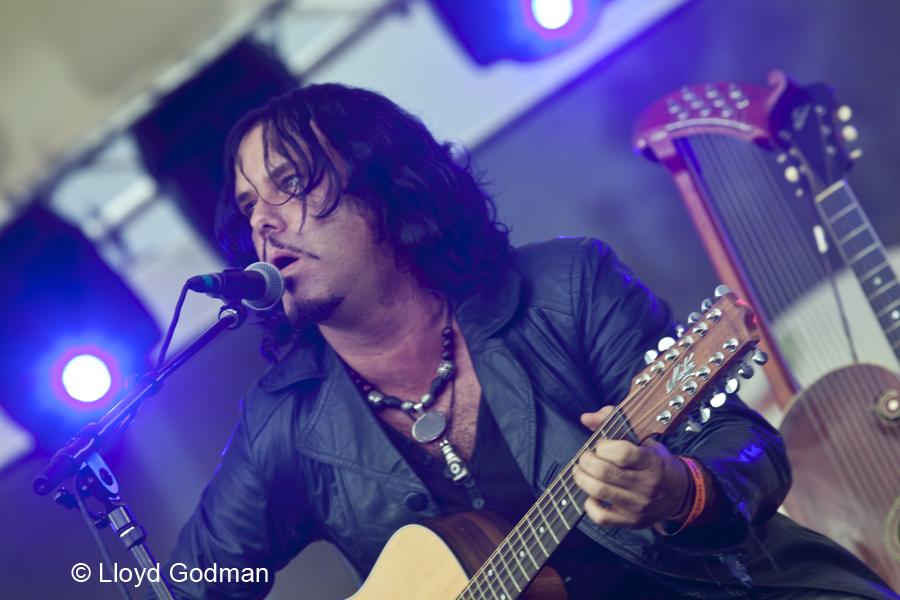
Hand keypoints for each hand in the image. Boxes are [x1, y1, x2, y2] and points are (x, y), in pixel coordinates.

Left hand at [572, 406, 690, 528]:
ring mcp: (638, 505)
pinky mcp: (631, 521)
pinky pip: (602, 518)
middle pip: (605, 472)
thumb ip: (613, 421)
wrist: (679, 493)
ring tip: (581, 471)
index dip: (603, 446)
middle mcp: (646, 485)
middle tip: (586, 457)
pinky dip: (590, 505)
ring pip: (600, 492)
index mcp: (651, 462)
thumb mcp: (643, 439)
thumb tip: (586, 418)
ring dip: (582, 478)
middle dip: (586, 461)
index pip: (622, 453)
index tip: (601, 445)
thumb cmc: (655, 462)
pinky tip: (592, 495)